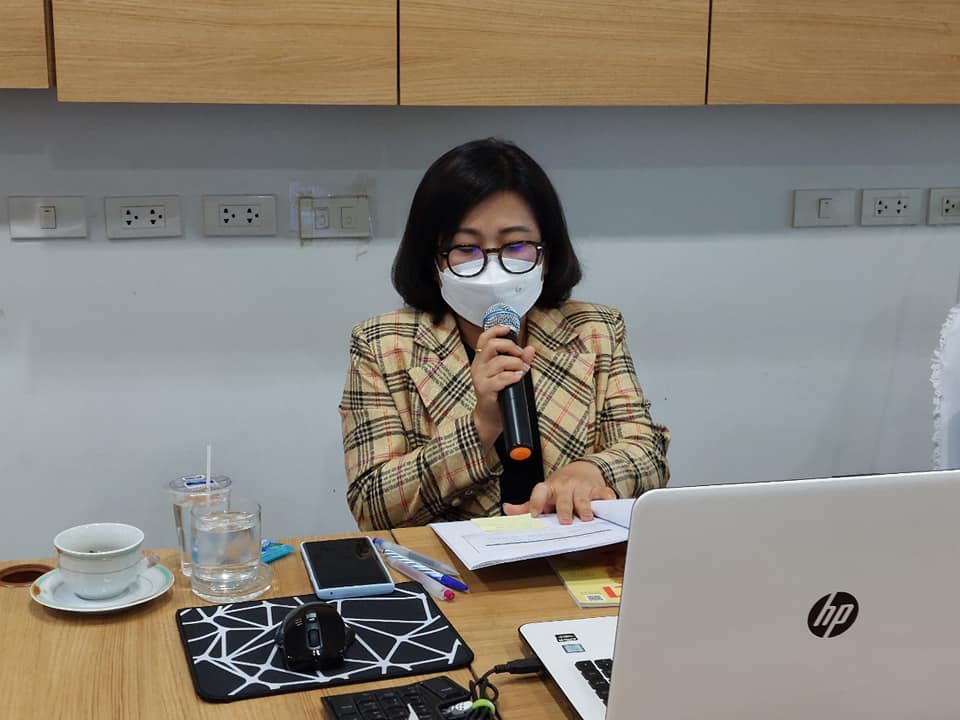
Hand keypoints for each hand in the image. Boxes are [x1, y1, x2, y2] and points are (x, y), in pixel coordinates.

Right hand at [470, 325, 534, 446]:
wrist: (490, 416)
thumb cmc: (499, 393)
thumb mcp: (508, 373)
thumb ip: (519, 360)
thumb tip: (531, 349)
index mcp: (481, 359)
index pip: (484, 338)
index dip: (497, 329)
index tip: (510, 329)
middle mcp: (478, 366)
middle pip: (492, 345)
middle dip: (511, 347)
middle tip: (521, 355)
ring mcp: (480, 378)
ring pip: (500, 361)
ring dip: (516, 363)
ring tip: (523, 370)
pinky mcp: (485, 389)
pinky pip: (501, 378)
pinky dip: (513, 375)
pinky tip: (519, 377)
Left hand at [503, 461, 615, 523]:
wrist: (581, 469)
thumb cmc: (560, 487)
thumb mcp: (544, 493)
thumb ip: (527, 505)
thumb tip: (507, 510)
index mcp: (549, 488)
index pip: (540, 492)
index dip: (536, 502)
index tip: (535, 514)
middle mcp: (565, 486)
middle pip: (563, 498)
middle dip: (564, 509)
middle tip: (565, 521)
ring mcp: (582, 487)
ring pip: (583, 497)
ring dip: (585, 507)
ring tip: (586, 518)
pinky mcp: (598, 488)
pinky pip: (604, 494)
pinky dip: (607, 500)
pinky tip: (607, 506)